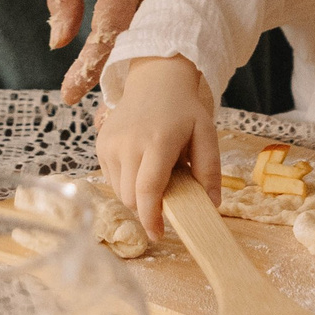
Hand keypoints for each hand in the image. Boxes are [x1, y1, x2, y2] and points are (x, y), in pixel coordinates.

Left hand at [48, 0, 203, 102]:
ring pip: (156, 46)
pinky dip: (154, 56)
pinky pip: (168, 33)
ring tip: (117, 108)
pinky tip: (142, 77)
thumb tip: (57, 39)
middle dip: (118, 86)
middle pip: (137, 50)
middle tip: (100, 119)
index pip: (107, 35)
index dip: (88, 68)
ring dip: (137, 76)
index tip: (69, 95)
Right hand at [96, 55, 218, 240]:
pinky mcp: (101, 144)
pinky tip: (141, 165)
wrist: (155, 79)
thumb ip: (210, 169)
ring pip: (119, 192)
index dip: (152, 218)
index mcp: (157, 142)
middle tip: (167, 196)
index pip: (148, 190)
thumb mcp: (206, 133)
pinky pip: (111, 179)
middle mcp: (128, 144)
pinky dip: (126, 183)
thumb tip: (213, 204)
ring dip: (136, 196)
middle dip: (147, 208)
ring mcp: (110, 144)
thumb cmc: (184, 109)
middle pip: (131, 198)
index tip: (159, 235)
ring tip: (155, 174)